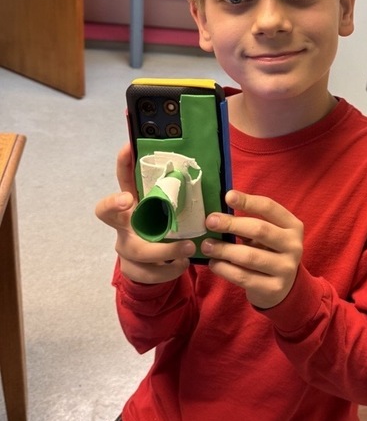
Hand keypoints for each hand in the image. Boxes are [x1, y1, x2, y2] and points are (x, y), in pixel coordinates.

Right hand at [95, 143, 194, 283]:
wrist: (153, 266)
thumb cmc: (164, 228)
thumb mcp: (168, 210)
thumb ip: (177, 194)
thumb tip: (205, 166)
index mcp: (134, 203)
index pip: (122, 178)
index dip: (122, 163)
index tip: (128, 148)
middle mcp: (124, 223)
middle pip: (107, 212)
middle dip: (116, 204)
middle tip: (129, 199)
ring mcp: (125, 246)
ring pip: (138, 250)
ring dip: (166, 250)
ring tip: (188, 248)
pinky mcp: (132, 268)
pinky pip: (150, 272)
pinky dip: (171, 269)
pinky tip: (183, 263)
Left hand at [201, 190, 303, 309]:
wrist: (281, 287)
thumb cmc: (268, 252)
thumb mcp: (266, 235)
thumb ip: (248, 223)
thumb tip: (217, 214)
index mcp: (292, 226)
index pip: (269, 208)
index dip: (248, 201)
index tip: (227, 196)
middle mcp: (294, 246)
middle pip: (259, 230)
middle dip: (231, 224)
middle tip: (210, 222)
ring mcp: (286, 269)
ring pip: (249, 256)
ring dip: (224, 249)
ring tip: (206, 245)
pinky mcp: (274, 288)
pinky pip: (243, 277)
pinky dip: (224, 269)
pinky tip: (213, 263)